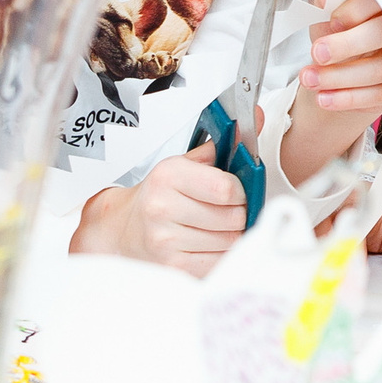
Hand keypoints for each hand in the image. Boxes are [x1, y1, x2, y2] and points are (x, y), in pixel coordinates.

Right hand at [72, 142, 247, 275]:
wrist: (123, 230)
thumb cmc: (160, 196)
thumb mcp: (186, 164)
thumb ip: (224, 144)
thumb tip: (258, 117)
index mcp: (168, 177)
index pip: (226, 188)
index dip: (241, 191)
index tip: (237, 192)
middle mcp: (163, 208)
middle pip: (234, 217)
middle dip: (239, 213)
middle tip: (228, 211)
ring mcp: (165, 240)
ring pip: (230, 240)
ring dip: (232, 235)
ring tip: (216, 227)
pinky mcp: (172, 266)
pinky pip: (219, 261)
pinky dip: (222, 254)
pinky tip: (209, 244)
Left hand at [302, 0, 381, 121]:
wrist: (343, 72)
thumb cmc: (340, 34)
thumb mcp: (328, 13)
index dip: (357, 8)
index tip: (332, 21)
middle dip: (348, 44)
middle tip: (317, 53)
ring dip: (341, 76)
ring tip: (310, 79)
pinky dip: (350, 98)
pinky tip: (326, 98)